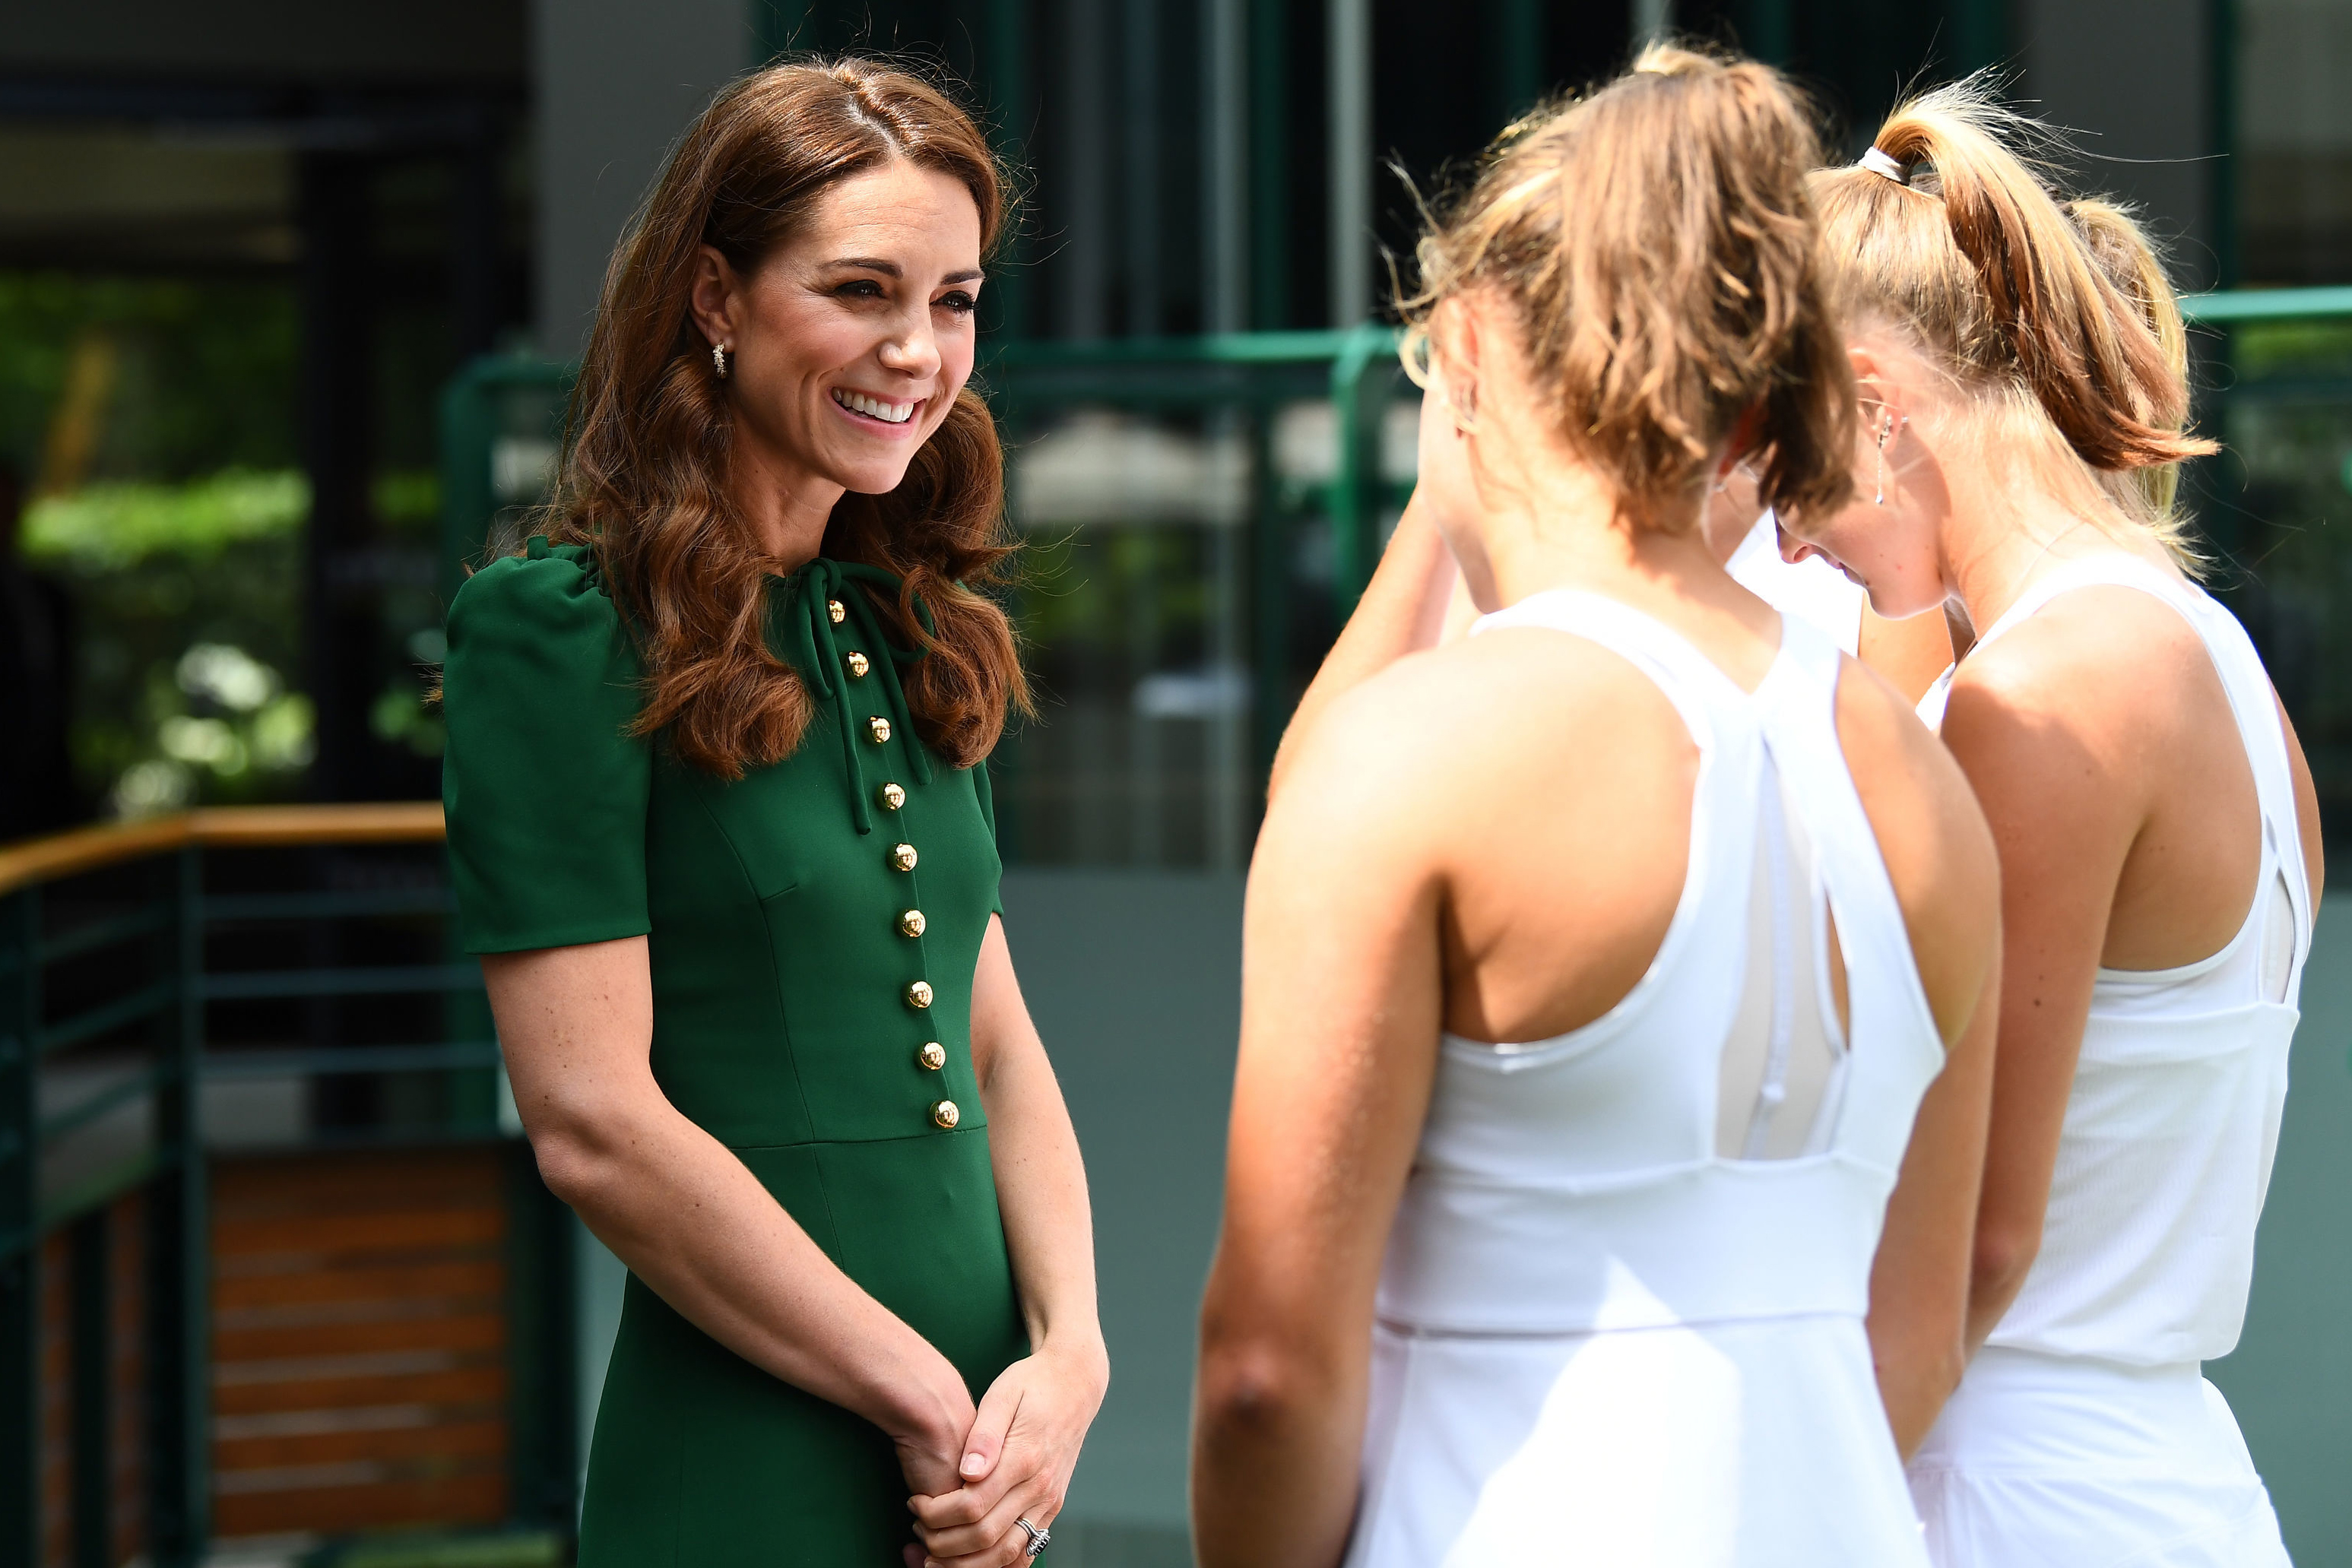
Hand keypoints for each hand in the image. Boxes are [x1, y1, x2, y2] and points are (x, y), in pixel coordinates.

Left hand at [906, 1341, 1108, 1567]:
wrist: (1076, 1383)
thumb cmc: (1033, 1384)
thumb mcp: (1003, 1393)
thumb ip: (984, 1434)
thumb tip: (967, 1472)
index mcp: (1025, 1458)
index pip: (973, 1505)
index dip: (936, 1513)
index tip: (915, 1502)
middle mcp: (1041, 1487)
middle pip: (986, 1537)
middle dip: (942, 1542)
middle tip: (917, 1528)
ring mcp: (1049, 1502)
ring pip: (1007, 1555)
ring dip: (966, 1564)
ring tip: (934, 1553)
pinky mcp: (1051, 1508)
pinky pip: (1025, 1552)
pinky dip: (996, 1565)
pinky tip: (969, 1559)